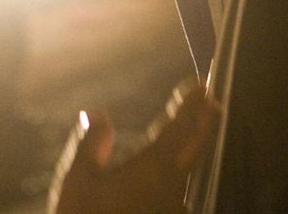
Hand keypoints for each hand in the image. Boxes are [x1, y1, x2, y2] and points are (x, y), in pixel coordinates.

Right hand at [48, 81, 219, 213]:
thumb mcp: (76, 181)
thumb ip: (91, 143)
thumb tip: (99, 114)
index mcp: (152, 166)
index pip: (180, 125)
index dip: (190, 103)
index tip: (198, 85)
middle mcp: (172, 185)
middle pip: (198, 145)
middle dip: (206, 120)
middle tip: (211, 101)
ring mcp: (175, 207)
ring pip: (192, 169)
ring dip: (195, 146)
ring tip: (199, 127)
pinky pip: (181, 193)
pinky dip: (181, 174)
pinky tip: (175, 171)